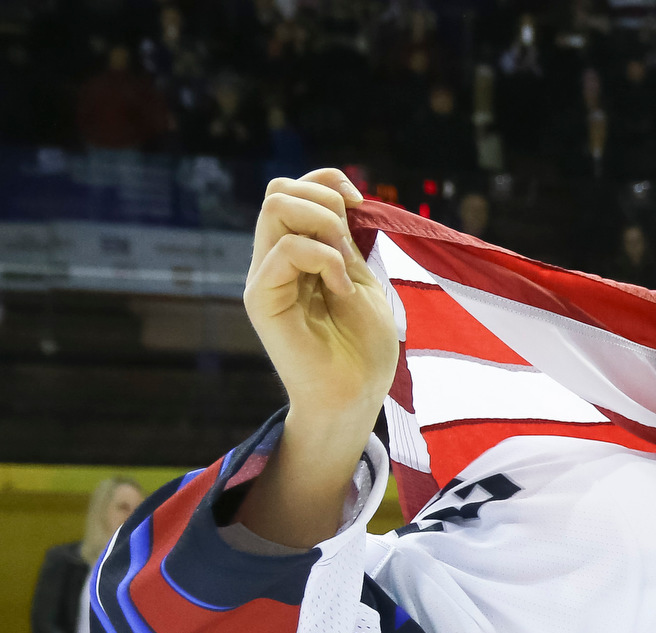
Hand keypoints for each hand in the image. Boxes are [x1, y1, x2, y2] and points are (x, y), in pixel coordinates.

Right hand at [246, 170, 397, 432]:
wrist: (356, 396)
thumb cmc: (364, 348)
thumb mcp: (361, 281)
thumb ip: (342, 242)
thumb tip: (339, 199)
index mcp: (299, 253)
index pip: (295, 189)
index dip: (328, 182)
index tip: (361, 204)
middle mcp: (275, 259)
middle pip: (278, 189)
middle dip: (325, 201)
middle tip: (350, 245)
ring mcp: (265, 277)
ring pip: (275, 206)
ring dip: (324, 225)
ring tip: (346, 268)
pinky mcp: (261, 298)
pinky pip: (284, 249)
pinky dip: (324, 260)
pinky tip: (342, 291)